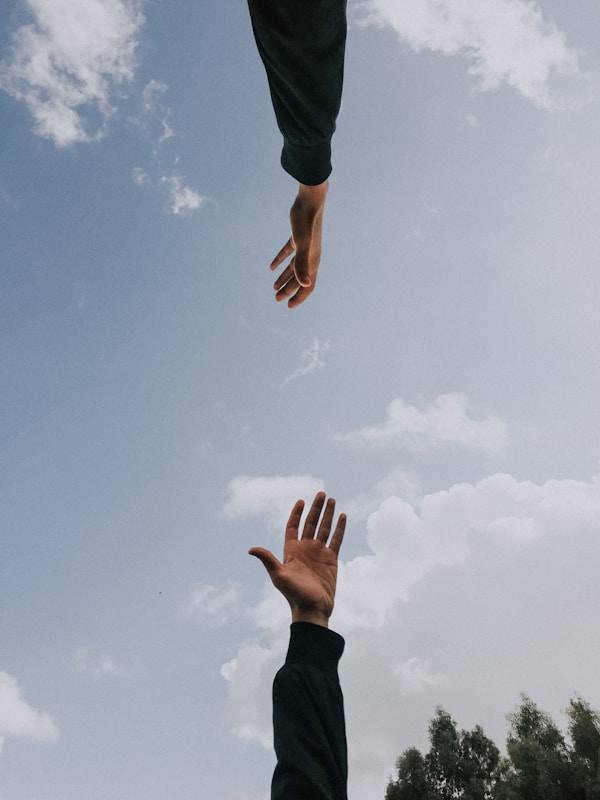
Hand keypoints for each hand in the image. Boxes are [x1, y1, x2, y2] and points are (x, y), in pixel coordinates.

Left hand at [249, 491, 345, 626]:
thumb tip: (251, 549)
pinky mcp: (331, 559)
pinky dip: (340, 528)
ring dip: (328, 514)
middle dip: (316, 508)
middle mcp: (305, 549)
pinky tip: (343, 516)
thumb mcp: (278, 576)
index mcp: (291, 550)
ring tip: (332, 499)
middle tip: (321, 493)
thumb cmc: (293, 594)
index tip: (301, 501)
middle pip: (310, 523)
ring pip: (324, 528)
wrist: (312, 609)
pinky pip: (337, 540)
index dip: (296, 513)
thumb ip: (268, 560)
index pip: (293, 526)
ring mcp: (319, 553)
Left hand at [270, 181, 328, 308]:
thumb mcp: (302, 244)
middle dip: (288, 290)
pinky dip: (280, 261)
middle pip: (299, 279)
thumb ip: (303, 265)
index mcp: (313, 261)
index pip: (308, 286)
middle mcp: (311, 256)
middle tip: (276, 298)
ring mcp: (305, 247)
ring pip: (293, 268)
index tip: (288, 306)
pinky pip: (288, 253)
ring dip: (284, 278)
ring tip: (273, 287)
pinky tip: (270, 267)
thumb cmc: (306, 221)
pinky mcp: (298, 237)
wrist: (310, 200)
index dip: (299, 297)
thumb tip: (305, 284)